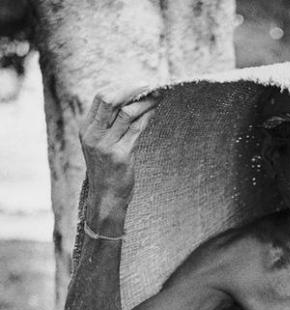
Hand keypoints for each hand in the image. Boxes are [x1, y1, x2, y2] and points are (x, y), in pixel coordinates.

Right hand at [79, 85, 159, 225]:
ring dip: (145, 102)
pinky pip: (136, 129)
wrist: (106, 198)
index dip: (121, 88)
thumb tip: (126, 104)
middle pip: (110, 99)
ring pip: (126, 112)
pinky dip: (147, 117)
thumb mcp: (99, 146)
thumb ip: (106, 126)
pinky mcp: (121, 155)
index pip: (101, 98)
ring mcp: (106, 145)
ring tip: (158, 95)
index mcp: (86, 129)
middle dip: (132, 89)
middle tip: (150, 85)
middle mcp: (93, 134)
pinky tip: (155, 111)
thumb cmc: (106, 172)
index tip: (138, 85)